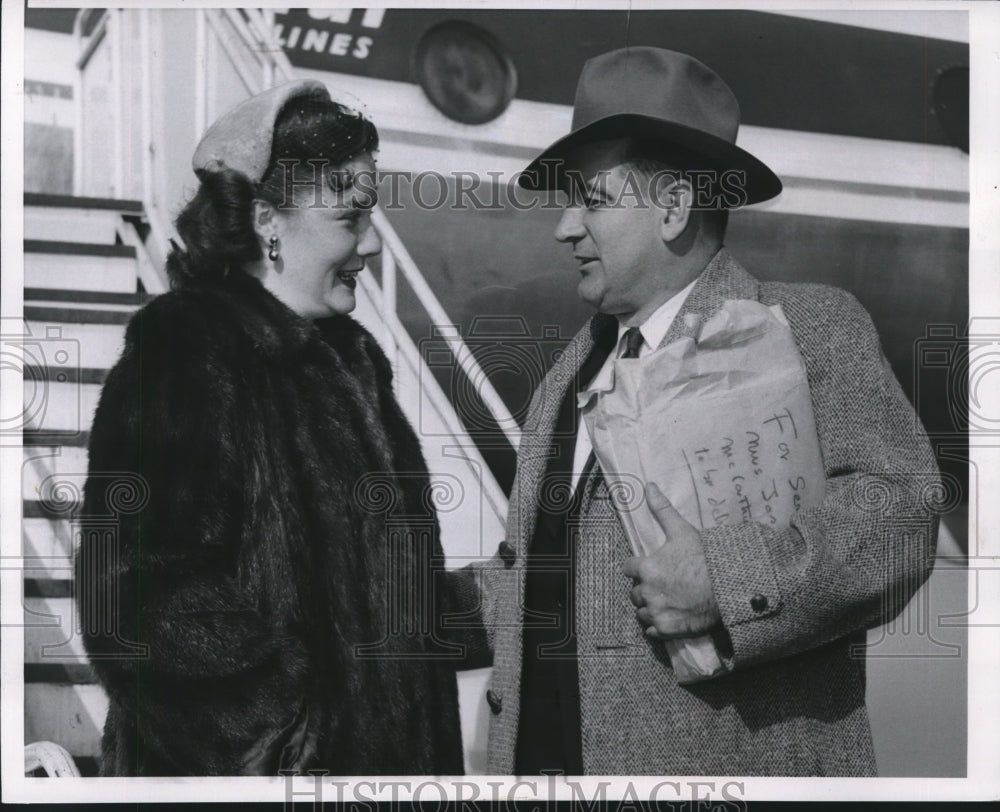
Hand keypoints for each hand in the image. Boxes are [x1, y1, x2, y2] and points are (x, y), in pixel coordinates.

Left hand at [622, 483, 721, 639]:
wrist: (730, 587)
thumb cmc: (705, 558)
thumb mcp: (682, 531)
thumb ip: (662, 510)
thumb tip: (648, 486)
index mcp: (646, 568)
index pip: (628, 568)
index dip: (639, 567)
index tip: (652, 567)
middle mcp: (647, 592)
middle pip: (634, 592)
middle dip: (645, 589)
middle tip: (665, 585)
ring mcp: (656, 613)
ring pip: (641, 612)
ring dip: (650, 608)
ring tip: (669, 601)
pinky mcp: (666, 630)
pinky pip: (651, 631)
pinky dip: (658, 626)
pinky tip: (672, 616)